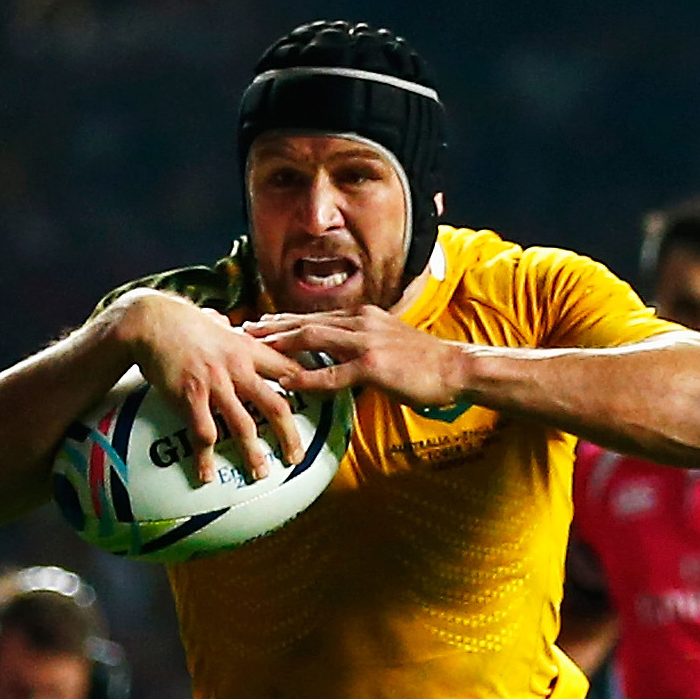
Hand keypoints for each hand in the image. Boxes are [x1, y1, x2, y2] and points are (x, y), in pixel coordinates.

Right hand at [107, 291, 310, 487]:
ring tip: (260, 473)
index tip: (319, 405)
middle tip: (295, 457)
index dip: (307, 387)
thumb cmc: (182, 322)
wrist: (150, 321)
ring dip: (253, 453)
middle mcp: (237, 367)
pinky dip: (205, 457)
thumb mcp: (217, 324)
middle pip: (276, 404)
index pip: (288, 369)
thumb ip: (232, 333)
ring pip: (244, 425)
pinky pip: (203, 433)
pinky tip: (206, 475)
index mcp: (248, 348)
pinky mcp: (190, 396)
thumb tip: (234, 327)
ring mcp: (215, 383)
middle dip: (289, 435)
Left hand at [245, 305, 476, 412]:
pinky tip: (286, 382)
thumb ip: (360, 345)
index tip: (260, 325)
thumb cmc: (424, 362)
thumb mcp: (388, 342)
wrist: (455, 367)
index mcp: (363, 316)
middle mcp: (361, 322)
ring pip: (313, 339)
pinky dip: (306, 377)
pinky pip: (332, 372)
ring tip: (255, 351)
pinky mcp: (373, 365)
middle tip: (244, 333)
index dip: (284, 320)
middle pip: (306, 322)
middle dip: (272, 327)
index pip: (315, 316)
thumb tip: (338, 357)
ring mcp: (366, 342)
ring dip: (280, 344)